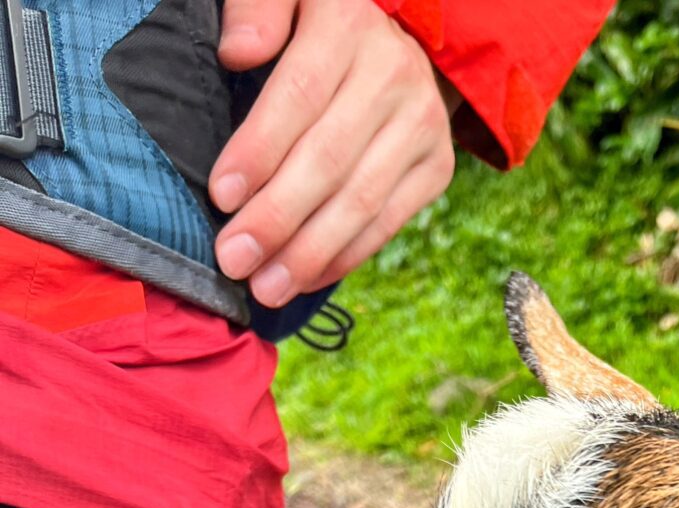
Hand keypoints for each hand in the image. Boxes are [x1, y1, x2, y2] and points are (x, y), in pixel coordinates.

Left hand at [211, 0, 455, 307]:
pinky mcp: (436, 168)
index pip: (300, 94)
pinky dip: (344, 257)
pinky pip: (387, 223)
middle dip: (278, 217)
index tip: (221, 196)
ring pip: (361, 201)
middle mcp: (395, 74)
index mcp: (348, 25)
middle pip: (330, 159)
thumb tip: (238, 52)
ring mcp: (423, 125)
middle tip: (233, 260)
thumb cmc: (312, 25)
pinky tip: (304, 279)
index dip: (260, 150)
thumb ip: (257, 8)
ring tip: (265, 287)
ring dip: (309, 253)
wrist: (394, 44)